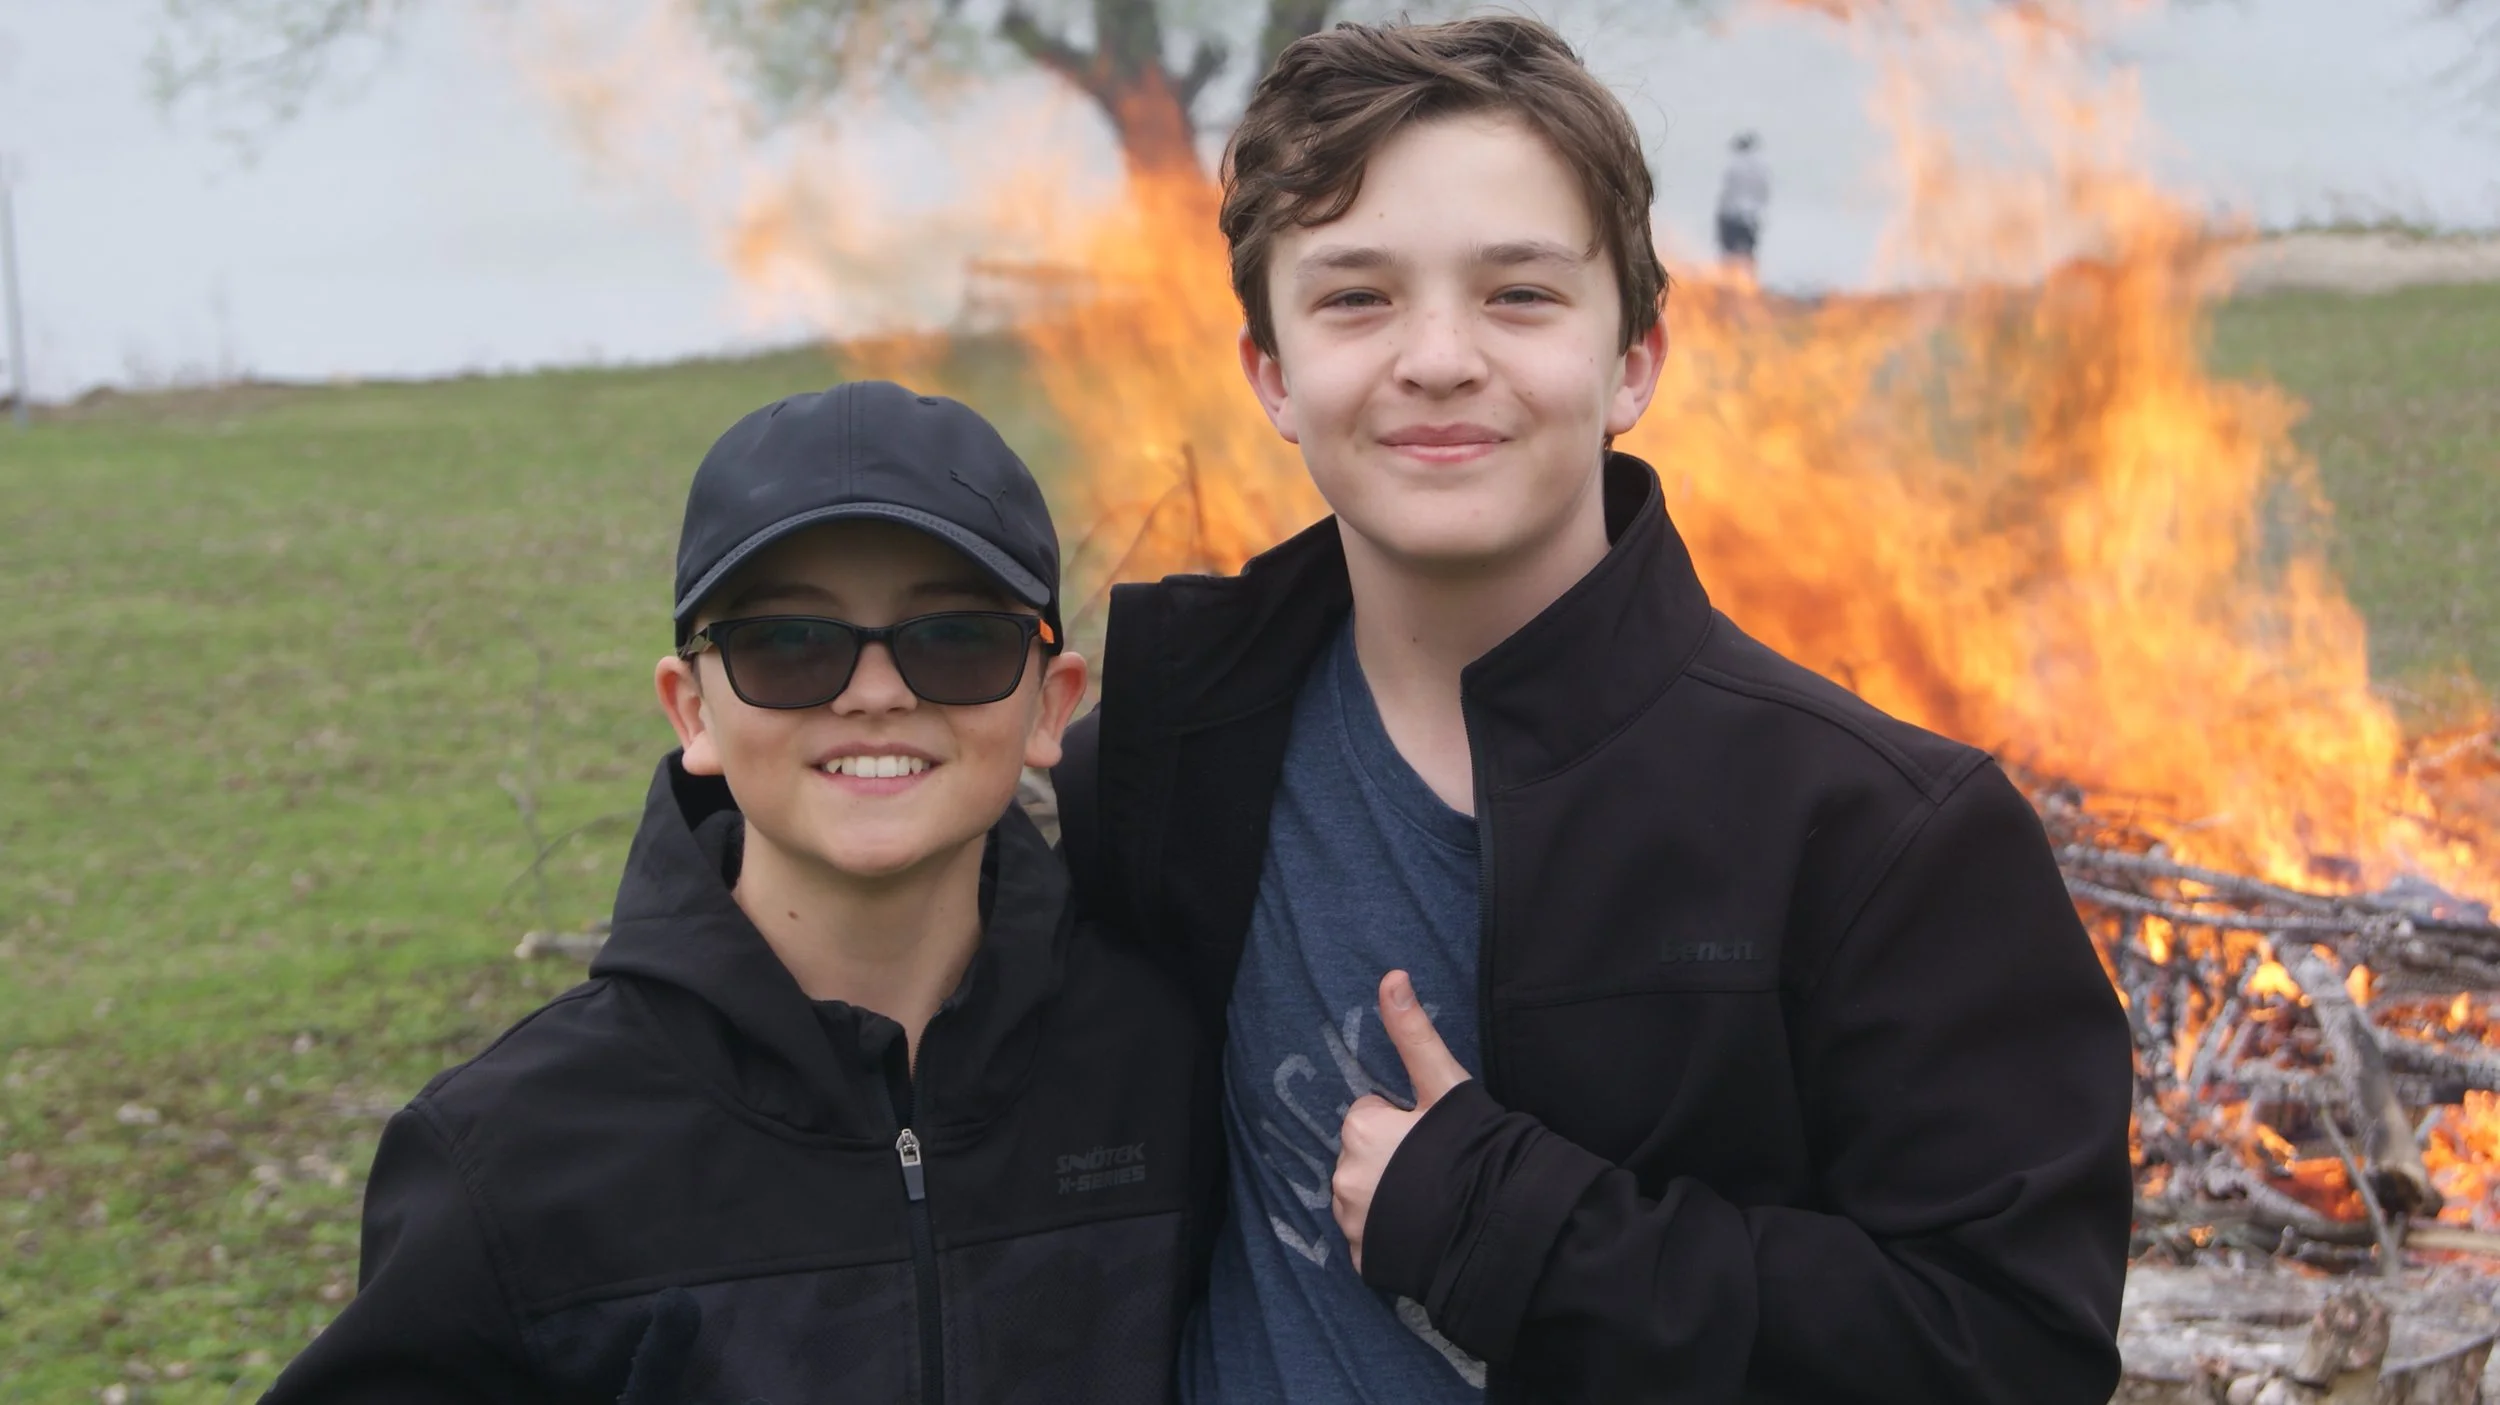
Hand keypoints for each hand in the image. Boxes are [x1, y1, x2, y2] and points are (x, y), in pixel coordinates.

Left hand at [1334, 969, 1473, 1272]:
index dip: (1404, 1123)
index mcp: (1359, 1130)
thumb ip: (1413, 1032)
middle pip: (1366, 1157)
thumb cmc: (1472, 1149)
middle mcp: (1343, 1178)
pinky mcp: (1366, 1260)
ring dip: (1390, 1198)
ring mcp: (1352, 1224)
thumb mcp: (1445, 1084)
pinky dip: (1391, 1235)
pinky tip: (1425, 1231)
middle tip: (1437, 1169)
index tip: (1433, 1136)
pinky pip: (1371, 1238)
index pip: (1372, 1116)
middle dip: (1393, 1160)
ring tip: (1436, 1201)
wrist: (1496, 1228)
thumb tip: (1391, 974)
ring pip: (1365, 1198)